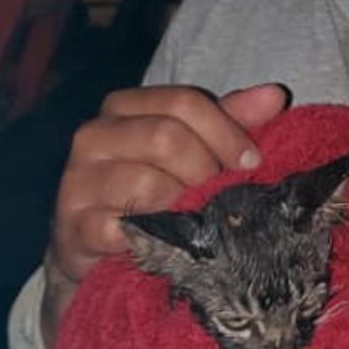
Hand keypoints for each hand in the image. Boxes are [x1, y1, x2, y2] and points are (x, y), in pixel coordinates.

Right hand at [42, 82, 289, 348]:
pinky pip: (123, 229)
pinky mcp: (74, 227)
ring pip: (147, 184)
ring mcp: (78, 182)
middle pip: (165, 137)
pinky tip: (172, 247)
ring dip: (185, 208)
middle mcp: (94, 136)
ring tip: (202, 224)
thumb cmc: (156, 192)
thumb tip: (275, 95)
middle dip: (207, 170)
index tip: (253, 163)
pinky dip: (156, 239)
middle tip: (225, 198)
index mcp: (123, 108)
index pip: (181, 102)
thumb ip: (230, 120)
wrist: (99, 253)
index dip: (225, 131)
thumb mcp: (194, 149)